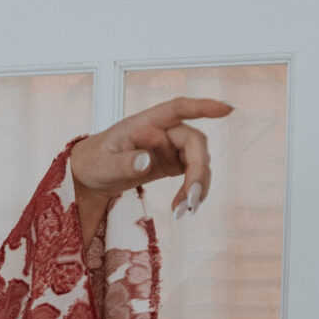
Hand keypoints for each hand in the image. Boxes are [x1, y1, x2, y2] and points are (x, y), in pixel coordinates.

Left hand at [71, 96, 232, 246]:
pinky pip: (191, 175)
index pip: (178, 108)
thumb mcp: (103, 165)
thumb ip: (125, 163)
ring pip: (197, 161)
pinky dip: (190, 192)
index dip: (204, 107)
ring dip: (197, 186)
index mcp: (145, 122)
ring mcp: (169, 147)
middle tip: (192, 200)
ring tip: (183, 211)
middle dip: (198, 171)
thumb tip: (148, 160)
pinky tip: (182, 209)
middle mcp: (162, 131)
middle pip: (194, 143)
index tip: (228, 109)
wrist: (90, 176)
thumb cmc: (93, 162)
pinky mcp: (172, 164)